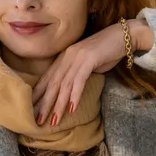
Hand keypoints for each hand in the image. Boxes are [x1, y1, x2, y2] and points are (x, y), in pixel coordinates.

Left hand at [32, 18, 152, 126]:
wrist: (124, 35)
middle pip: (53, 83)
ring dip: (59, 104)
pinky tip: (71, 108)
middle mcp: (68, 56)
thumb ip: (77, 74)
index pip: (48, 78)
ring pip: (64, 84)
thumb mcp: (87, 63)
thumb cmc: (107, 51)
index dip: (38, 95)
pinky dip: (75, 95)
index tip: (31, 110)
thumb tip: (70, 90)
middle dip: (44, 103)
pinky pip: (80, 80)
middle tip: (37, 121)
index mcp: (65, 57)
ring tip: (53, 120)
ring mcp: (78, 57)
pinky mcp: (90, 59)